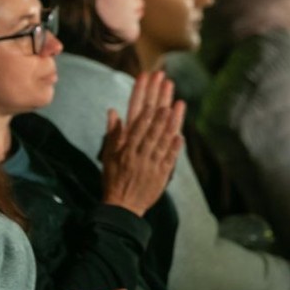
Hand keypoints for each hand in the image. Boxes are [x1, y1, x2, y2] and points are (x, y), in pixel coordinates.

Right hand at [100, 71, 184, 215]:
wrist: (122, 208)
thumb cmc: (114, 179)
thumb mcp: (108, 156)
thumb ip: (113, 133)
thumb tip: (113, 111)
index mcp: (125, 147)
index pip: (135, 118)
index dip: (142, 97)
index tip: (147, 81)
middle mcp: (138, 153)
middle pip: (150, 123)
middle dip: (159, 101)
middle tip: (166, 83)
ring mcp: (150, 164)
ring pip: (161, 139)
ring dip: (169, 121)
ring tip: (176, 103)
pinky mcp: (161, 175)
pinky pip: (169, 159)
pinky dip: (175, 147)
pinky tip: (181, 134)